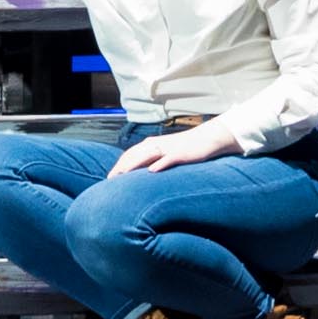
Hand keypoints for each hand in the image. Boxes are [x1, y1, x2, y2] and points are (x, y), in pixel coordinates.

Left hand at [106, 122, 242, 177]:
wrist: (207, 138)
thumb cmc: (186, 148)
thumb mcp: (167, 153)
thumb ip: (154, 159)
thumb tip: (143, 172)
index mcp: (152, 144)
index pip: (130, 154)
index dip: (119, 165)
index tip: (110, 177)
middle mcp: (157, 144)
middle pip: (134, 155)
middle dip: (121, 166)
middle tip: (110, 180)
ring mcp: (169, 148)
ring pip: (147, 155)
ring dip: (134, 165)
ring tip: (122, 175)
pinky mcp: (181, 153)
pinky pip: (168, 158)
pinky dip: (159, 164)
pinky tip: (151, 171)